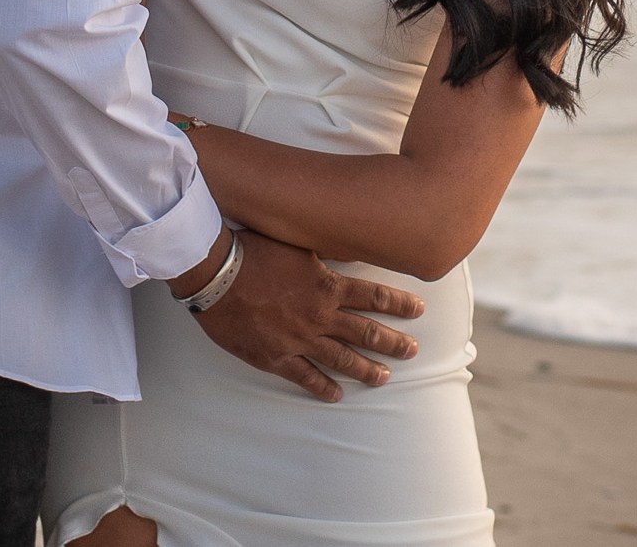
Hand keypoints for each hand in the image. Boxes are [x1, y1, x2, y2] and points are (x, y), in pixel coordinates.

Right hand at [188, 229, 422, 402]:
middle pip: (367, 332)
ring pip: (343, 359)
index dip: (400, 304)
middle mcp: (320, 316)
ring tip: (384, 378)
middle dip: (393, 342)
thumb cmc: (253, 250)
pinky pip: (306, 377)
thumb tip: (346, 243)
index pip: (375, 297)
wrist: (217, 275)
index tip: (418, 310)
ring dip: (367, 369)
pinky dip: (323, 387)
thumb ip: (322, 250)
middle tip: (412, 350)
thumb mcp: (295, 241)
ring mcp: (300, 340)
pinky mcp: (277, 357)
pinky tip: (337, 396)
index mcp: (327, 286)